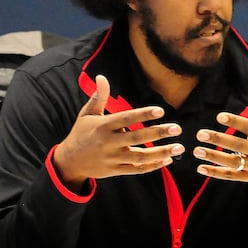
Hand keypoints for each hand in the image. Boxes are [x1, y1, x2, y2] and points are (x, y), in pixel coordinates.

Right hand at [53, 74, 184, 191]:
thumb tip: (101, 77)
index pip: (126, 118)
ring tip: (179, 147)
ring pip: (140, 157)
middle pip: (136, 138)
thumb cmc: (81, 133)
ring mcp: (112, 158)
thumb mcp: (87, 114)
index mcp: (103, 126)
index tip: (161, 110)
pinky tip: (168, 160)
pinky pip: (137, 170)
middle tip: (177, 128)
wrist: (69, 161)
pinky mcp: (115, 171)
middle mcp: (108, 142)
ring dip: (161, 153)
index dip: (143, 114)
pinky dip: (153, 166)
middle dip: (158, 133)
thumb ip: (99, 96)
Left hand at [193, 85, 247, 186]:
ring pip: (233, 162)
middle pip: (239, 145)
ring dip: (214, 157)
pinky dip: (215, 173)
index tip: (219, 116)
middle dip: (219, 139)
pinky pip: (231, 175)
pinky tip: (201, 168)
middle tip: (201, 133)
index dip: (236, 122)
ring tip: (197, 150)